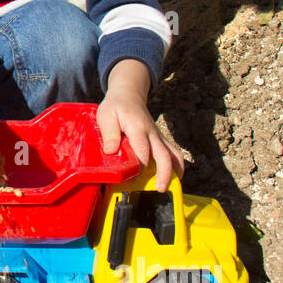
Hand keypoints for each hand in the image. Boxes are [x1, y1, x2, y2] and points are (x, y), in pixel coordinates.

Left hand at [98, 61, 184, 188]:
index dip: (140, 165)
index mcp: (138, 128)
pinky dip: (176, 166)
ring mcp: (158, 137)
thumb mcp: (106, 116)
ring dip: (175, 171)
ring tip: (169, 187)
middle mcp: (152, 133)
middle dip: (165, 173)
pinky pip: (174, 153)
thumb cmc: (116, 107)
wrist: (129, 95)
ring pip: (174, 154)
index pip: (143, 150)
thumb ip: (109, 133)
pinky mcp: (161, 140)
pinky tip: (173, 178)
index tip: (133, 178)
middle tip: (161, 188)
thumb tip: (111, 151)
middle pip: (164, 154)